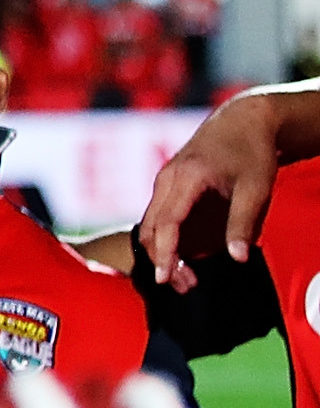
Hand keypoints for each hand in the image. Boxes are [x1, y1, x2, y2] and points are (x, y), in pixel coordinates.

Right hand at [142, 91, 294, 285]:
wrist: (243, 120)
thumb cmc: (252, 153)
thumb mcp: (256, 189)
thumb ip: (243, 223)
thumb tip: (237, 258)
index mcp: (186, 178)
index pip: (166, 223)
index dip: (165, 253)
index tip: (165, 280)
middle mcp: (166, 179)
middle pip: (151, 227)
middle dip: (162, 260)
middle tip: (186, 287)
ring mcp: (164, 180)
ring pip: (151, 223)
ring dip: (163, 251)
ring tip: (189, 277)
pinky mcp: (168, 184)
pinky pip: (159, 216)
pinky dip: (167, 238)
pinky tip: (188, 254)